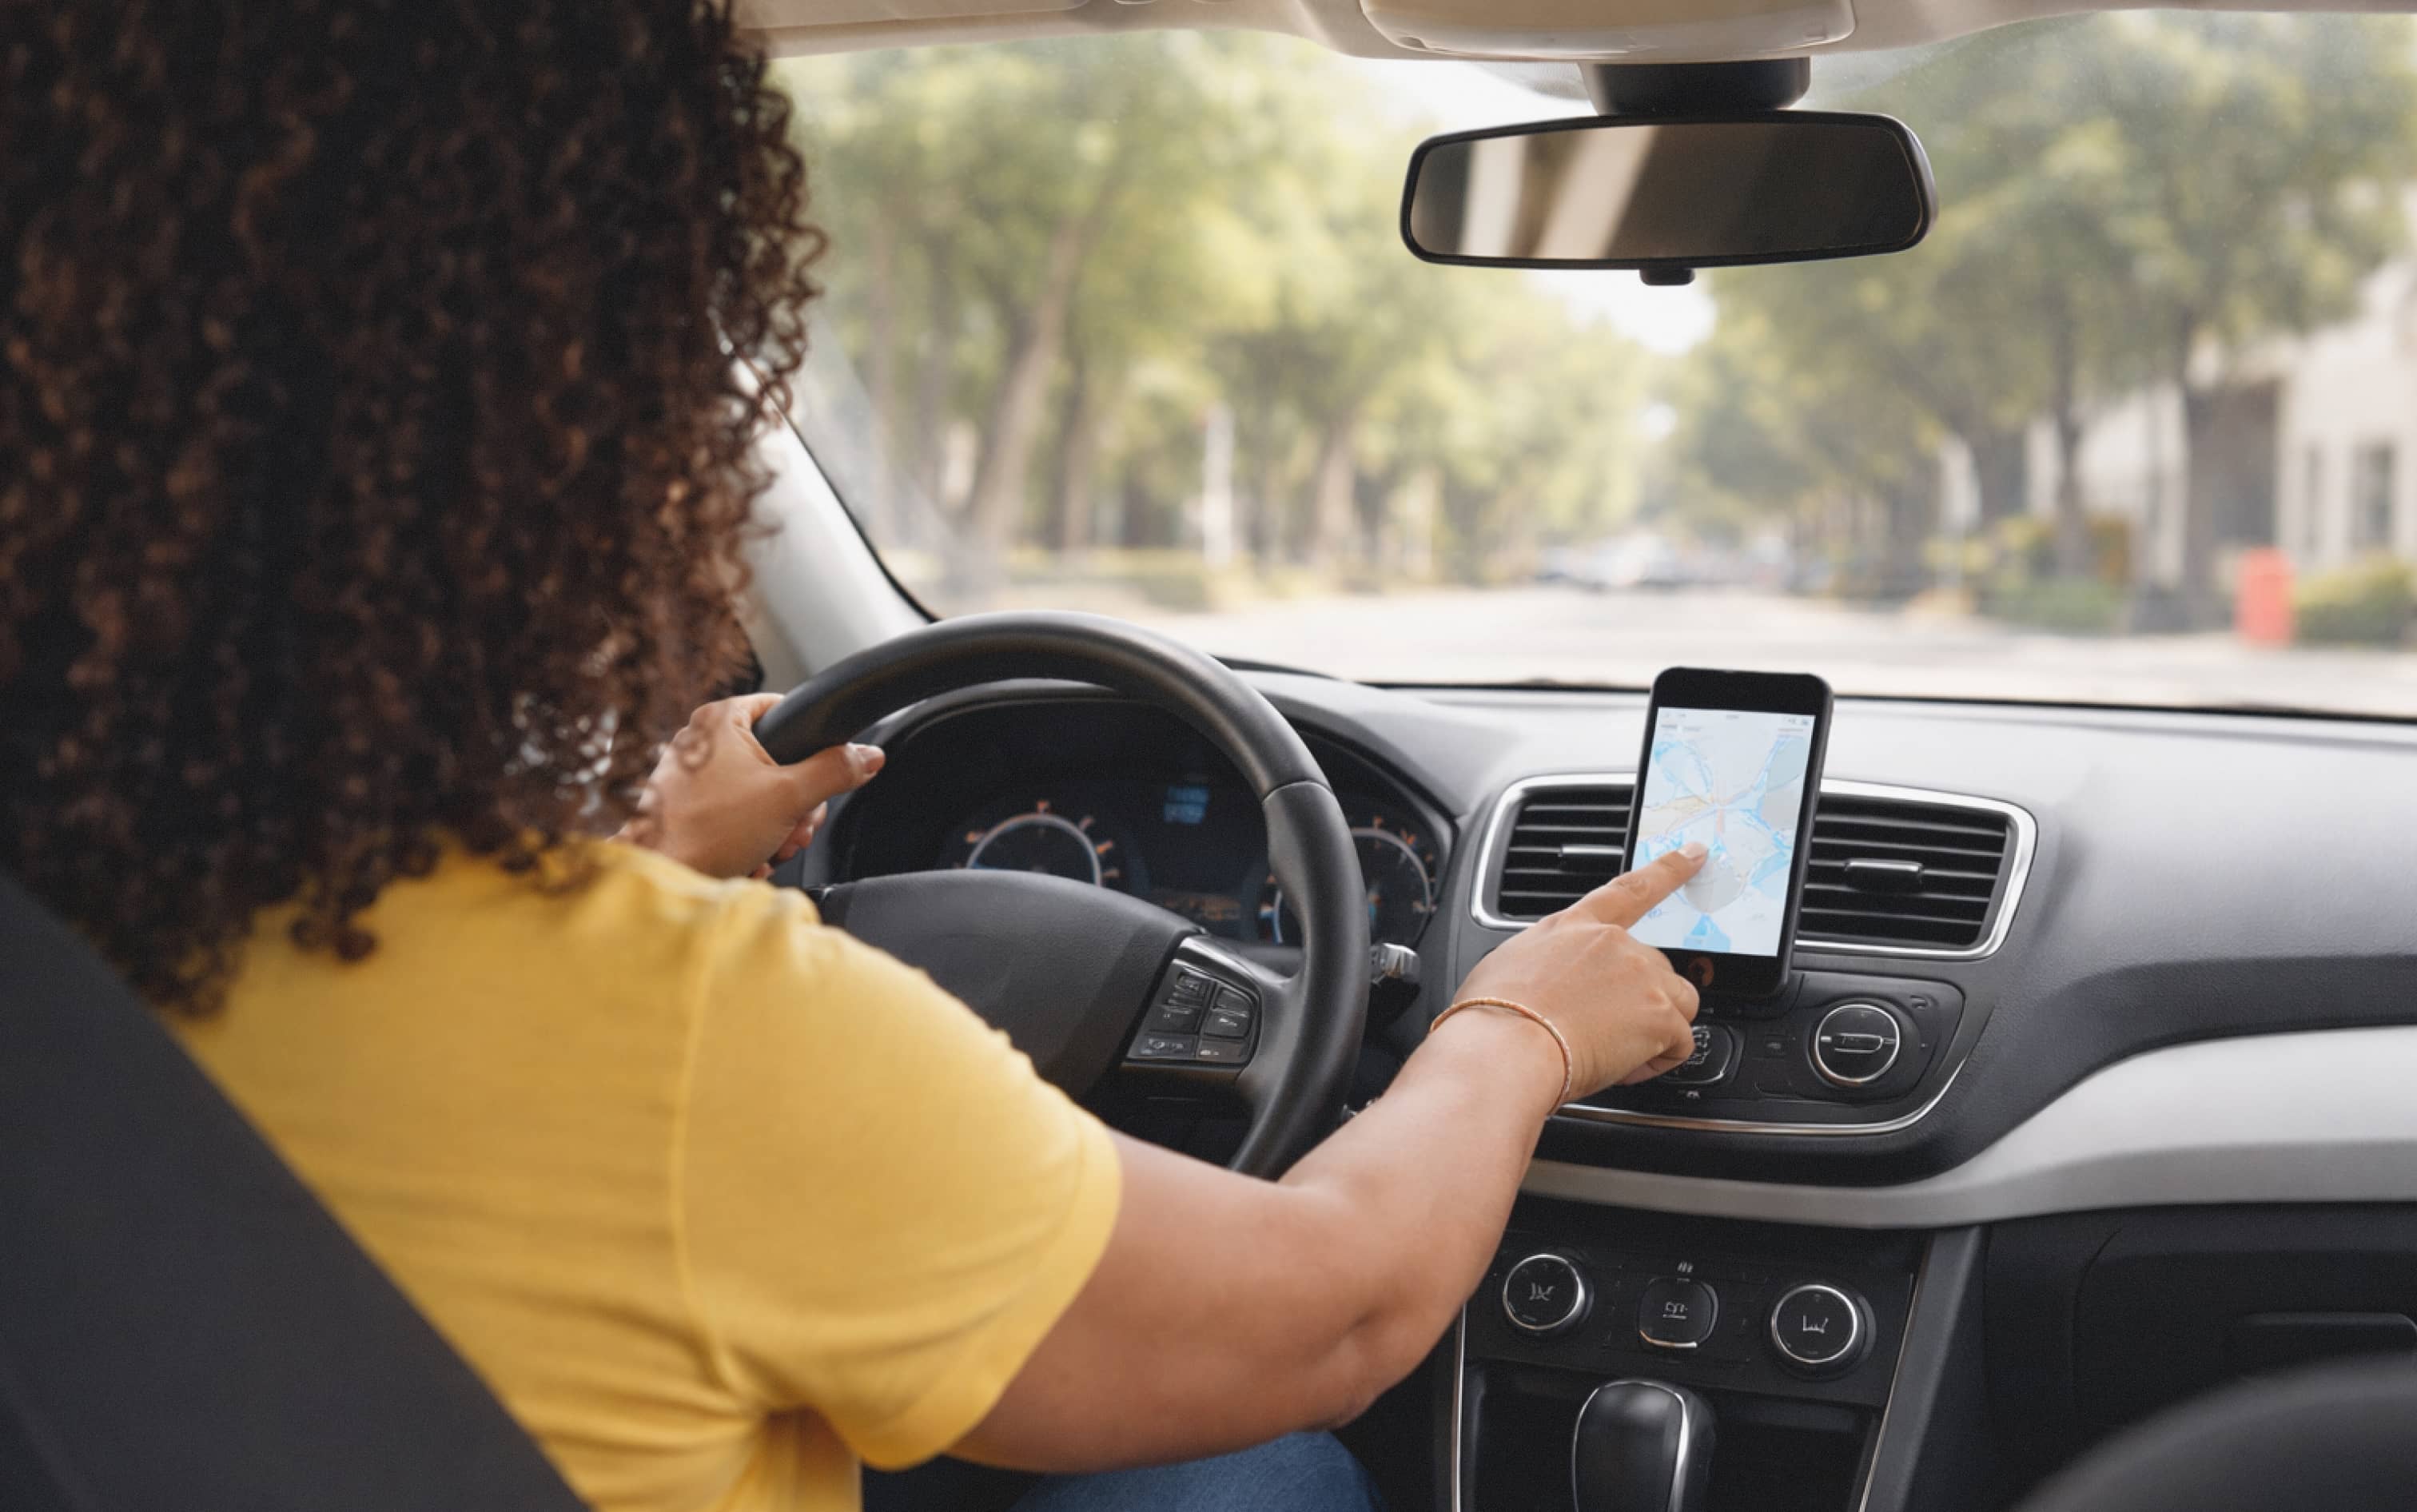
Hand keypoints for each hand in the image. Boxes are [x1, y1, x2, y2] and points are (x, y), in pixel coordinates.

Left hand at [619, 694, 883, 879]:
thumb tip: (867, 756)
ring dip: (777, 825)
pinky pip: (734, 812)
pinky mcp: (686, 804)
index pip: (785, 710)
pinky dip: (750, 835)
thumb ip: (835, 771)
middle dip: (796, 802)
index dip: (810, 745)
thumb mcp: (790, 797)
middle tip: (795, 823)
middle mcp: (701, 739)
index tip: (818, 774)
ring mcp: (690, 773)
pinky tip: (751, 854)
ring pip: (759, 791)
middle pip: (777, 759)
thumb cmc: (708, 832)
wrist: (662, 876)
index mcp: (721, 719)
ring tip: (772, 845)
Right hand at [1447, 842, 1707, 1098]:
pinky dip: (1657, 1061)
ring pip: (1678, 1003)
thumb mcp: (1506, 967)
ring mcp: (1641, 976)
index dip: (1668, 869)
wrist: (1503, 1048)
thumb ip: (1542, 962)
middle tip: (1601, 1030)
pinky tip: (1622, 1067)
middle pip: (1656, 966)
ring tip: (1616, 1051)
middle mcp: (1614, 943)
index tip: (1695, 854)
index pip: (1630, 889)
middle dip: (1640, 999)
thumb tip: (1541, 981)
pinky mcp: (1659, 1015)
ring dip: (1657, 1028)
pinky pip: (1679, 1044)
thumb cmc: (1490, 1017)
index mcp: (1574, 927)